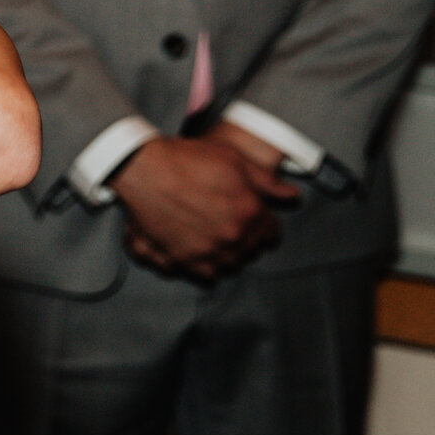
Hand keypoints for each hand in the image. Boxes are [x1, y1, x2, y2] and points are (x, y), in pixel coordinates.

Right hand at [111, 135, 288, 279]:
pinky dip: (206, 266)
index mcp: (250, 214)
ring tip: (214, 237)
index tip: (255, 219)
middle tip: (229, 222)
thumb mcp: (233, 158)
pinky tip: (199, 250)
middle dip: (246, 238)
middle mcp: (232, 239)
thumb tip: (291, 196)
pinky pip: (205, 276)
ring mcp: (207, 253)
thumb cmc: (185, 159)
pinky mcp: (182, 261)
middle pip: (250, 251)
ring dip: (228, 254)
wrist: (142, 168)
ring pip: (230, 266)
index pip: (271, 233)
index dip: (264, 224)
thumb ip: (266, 181)